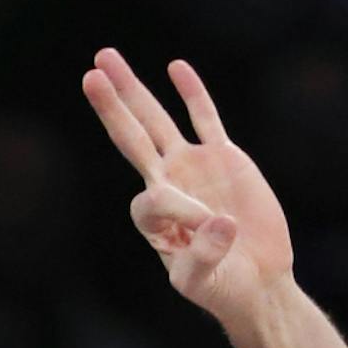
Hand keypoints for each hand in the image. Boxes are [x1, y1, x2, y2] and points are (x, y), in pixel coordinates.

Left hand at [82, 49, 293, 319]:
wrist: (256, 281)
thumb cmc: (223, 288)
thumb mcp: (205, 281)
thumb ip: (204, 256)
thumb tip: (221, 225)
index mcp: (154, 219)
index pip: (151, 199)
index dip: (178, 212)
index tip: (210, 230)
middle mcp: (168, 184)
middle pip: (132, 138)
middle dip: (112, 107)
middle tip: (91, 74)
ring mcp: (193, 167)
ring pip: (158, 120)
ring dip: (134, 91)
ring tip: (107, 59)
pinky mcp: (224, 158)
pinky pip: (205, 118)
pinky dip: (192, 94)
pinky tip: (175, 68)